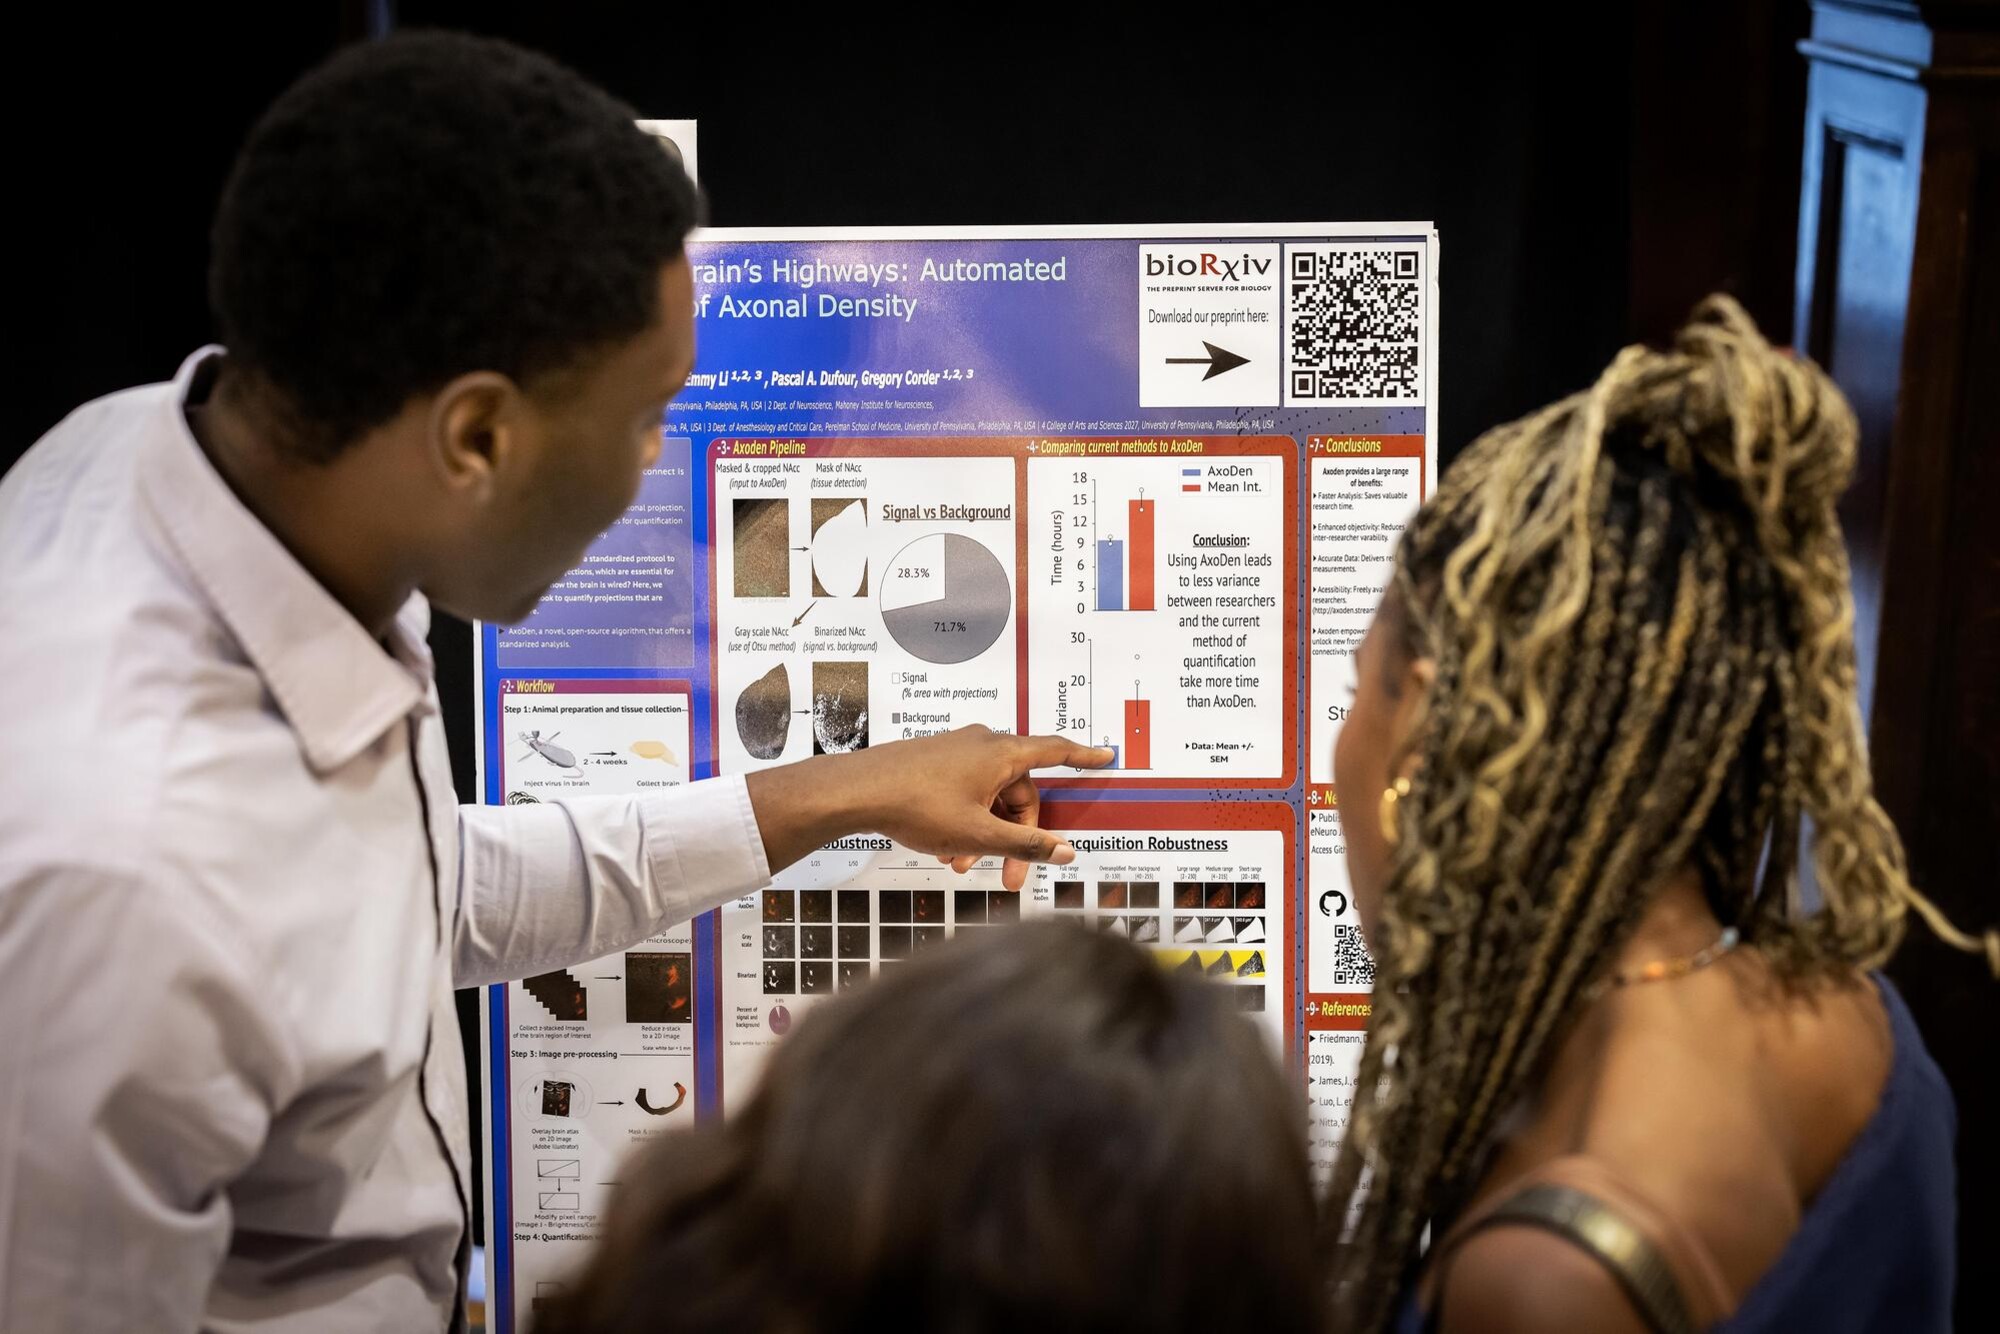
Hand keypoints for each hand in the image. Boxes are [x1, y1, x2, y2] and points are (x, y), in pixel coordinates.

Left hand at [745, 727, 1114, 890]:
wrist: (858, 790)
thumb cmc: (916, 804)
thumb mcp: (979, 835)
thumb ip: (1025, 846)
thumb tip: (1065, 852)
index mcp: (1002, 753)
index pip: (1056, 750)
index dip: (1083, 755)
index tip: (1106, 755)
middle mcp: (983, 744)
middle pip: (1020, 791)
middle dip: (1018, 836)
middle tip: (1012, 877)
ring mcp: (957, 751)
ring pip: (990, 796)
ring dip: (988, 833)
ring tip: (965, 866)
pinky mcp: (935, 762)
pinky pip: (967, 792)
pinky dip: (967, 820)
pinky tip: (948, 850)